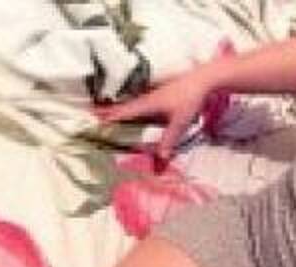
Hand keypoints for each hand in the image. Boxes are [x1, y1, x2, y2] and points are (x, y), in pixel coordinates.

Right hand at [94, 70, 213, 158]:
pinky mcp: (161, 93)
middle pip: (124, 106)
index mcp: (148, 103)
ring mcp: (154, 94)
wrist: (202, 80)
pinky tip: (134, 109)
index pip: (125, 111)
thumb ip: (170, 139)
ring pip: (132, 103)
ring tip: (108, 113)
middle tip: (93, 114)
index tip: (95, 120)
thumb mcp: (180, 122)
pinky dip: (133, 107)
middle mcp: (147, 98)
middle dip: (109, 111)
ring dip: (120, 108)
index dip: (110, 116)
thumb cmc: (190, 99)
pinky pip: (141, 102)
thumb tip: (161, 157)